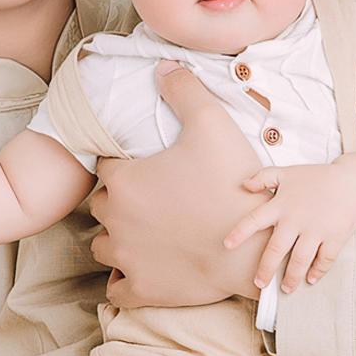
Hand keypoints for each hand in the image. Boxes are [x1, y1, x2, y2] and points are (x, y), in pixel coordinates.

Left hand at [90, 60, 270, 307]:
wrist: (253, 248)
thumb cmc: (232, 184)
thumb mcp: (212, 123)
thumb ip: (184, 89)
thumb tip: (163, 66)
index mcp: (124, 181)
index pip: (106, 166)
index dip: (124, 162)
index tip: (148, 165)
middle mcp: (116, 220)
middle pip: (101, 204)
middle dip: (119, 198)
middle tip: (151, 194)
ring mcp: (126, 257)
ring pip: (103, 244)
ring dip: (117, 235)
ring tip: (144, 228)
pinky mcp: (141, 289)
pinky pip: (115, 286)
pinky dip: (123, 276)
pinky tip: (143, 263)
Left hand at [225, 163, 355, 292]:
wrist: (351, 183)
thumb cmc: (315, 178)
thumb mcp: (287, 173)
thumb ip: (263, 177)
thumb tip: (242, 184)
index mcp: (282, 204)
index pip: (255, 219)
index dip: (240, 232)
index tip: (226, 245)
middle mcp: (296, 219)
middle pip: (276, 249)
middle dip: (265, 270)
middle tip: (259, 284)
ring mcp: (316, 229)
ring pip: (299, 260)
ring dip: (291, 277)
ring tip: (286, 289)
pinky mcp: (335, 237)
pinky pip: (324, 260)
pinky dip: (317, 272)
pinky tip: (310, 279)